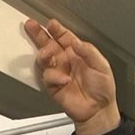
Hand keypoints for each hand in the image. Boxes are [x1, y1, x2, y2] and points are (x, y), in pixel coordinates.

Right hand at [24, 18, 120, 134]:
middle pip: (48, 43)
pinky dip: (54, 77)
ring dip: (44, 54)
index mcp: (77, 53)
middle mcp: (65, 61)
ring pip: (43, 58)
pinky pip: (47, 77)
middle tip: (31, 26)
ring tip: (47, 53)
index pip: (64, 37)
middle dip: (39, 34)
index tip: (51, 23)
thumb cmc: (103, 89)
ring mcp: (58, 72)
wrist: (98, 110)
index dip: (57, 29)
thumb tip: (77, 42)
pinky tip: (64, 79)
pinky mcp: (52, 85)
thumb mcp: (102, 66)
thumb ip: (89, 52)